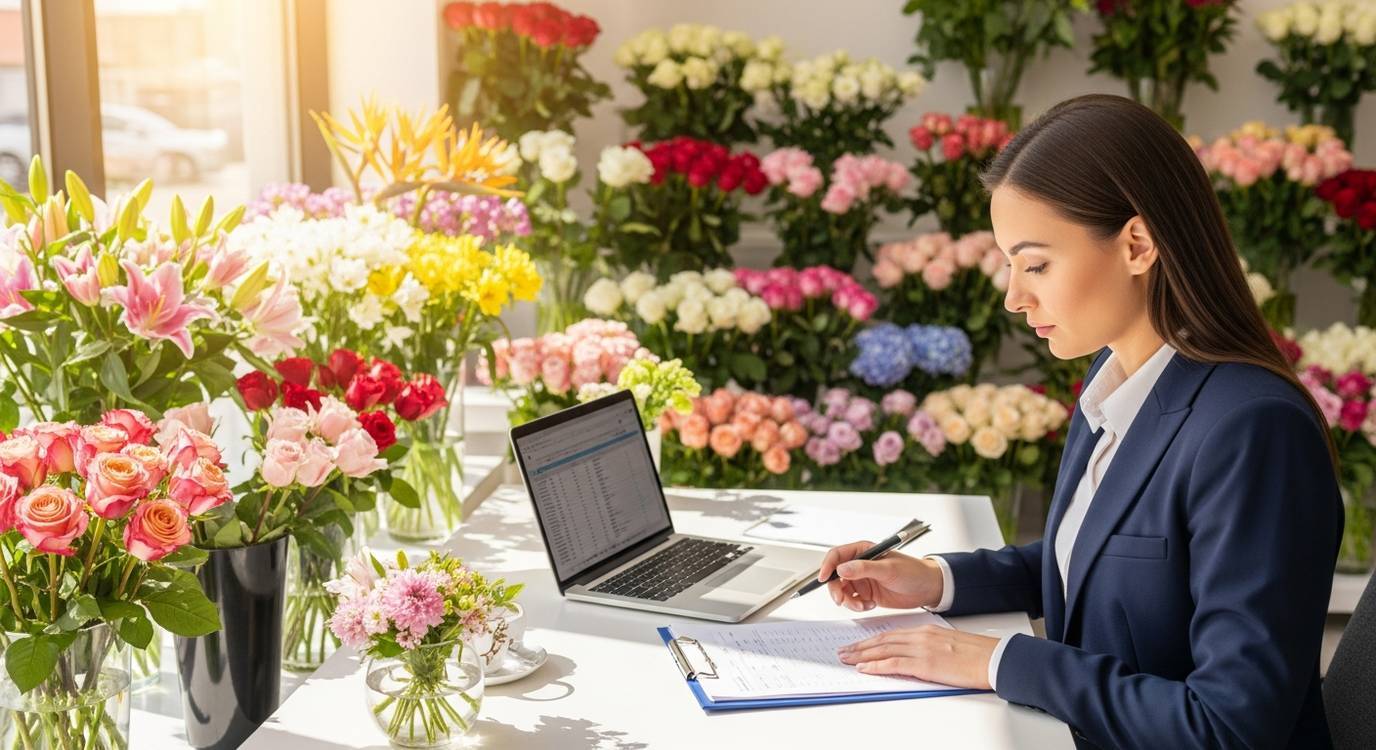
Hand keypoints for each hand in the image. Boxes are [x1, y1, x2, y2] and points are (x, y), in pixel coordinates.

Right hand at [816, 541, 944, 611]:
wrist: (927, 588)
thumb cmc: (912, 571)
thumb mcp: (888, 569)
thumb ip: (863, 568)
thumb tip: (841, 569)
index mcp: (863, 551)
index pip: (837, 555)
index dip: (827, 566)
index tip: (823, 578)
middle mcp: (859, 565)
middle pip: (835, 576)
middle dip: (836, 589)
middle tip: (841, 600)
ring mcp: (862, 580)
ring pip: (842, 591)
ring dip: (848, 601)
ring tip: (863, 605)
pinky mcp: (866, 594)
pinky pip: (852, 601)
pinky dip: (857, 606)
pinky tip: (871, 605)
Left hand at [837, 624, 999, 689]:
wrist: (991, 658)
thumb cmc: (974, 654)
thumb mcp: (946, 644)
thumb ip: (926, 647)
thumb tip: (911, 657)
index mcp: (924, 630)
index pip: (890, 634)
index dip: (871, 640)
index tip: (857, 645)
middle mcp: (919, 636)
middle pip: (882, 640)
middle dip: (860, 646)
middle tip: (843, 651)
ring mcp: (921, 649)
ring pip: (883, 649)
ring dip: (861, 655)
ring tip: (846, 659)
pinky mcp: (925, 663)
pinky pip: (894, 663)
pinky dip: (876, 665)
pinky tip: (864, 668)